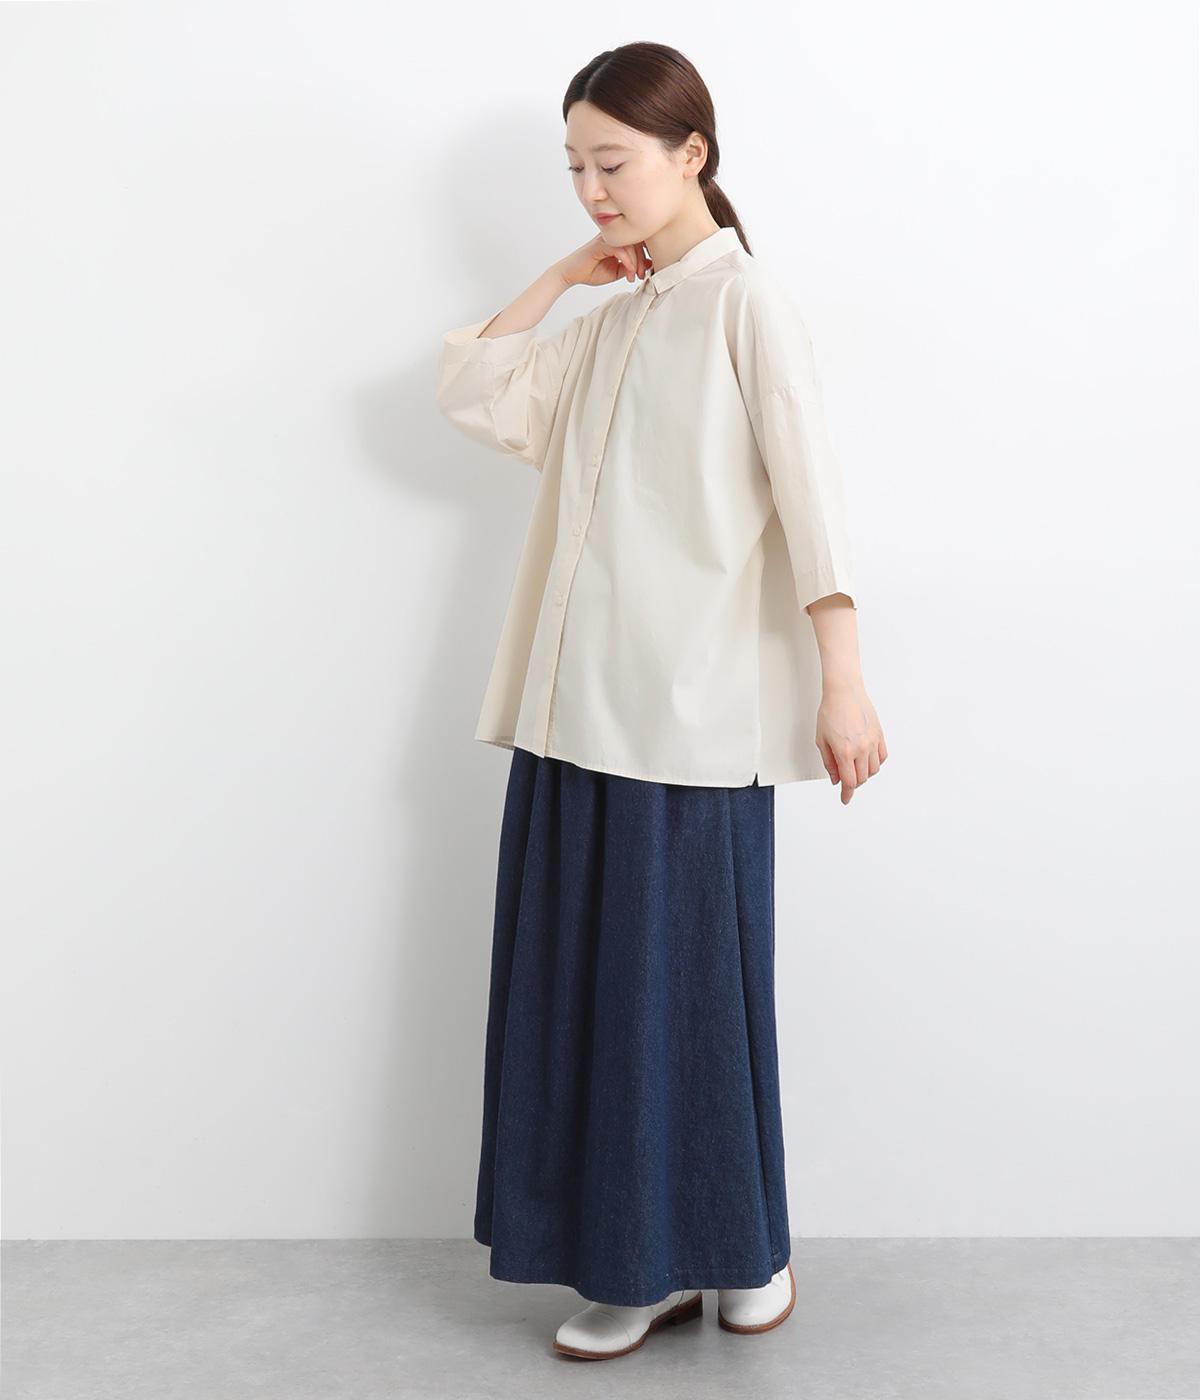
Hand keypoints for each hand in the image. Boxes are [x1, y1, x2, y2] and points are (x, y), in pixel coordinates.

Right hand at [555, 234, 652, 288]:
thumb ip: (631, 267)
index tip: (646, 271)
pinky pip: (620, 249)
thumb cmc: (592, 271)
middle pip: (636, 241)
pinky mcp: (600, 244)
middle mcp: (613, 236)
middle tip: (642, 275)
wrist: (571, 274)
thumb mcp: (617, 271)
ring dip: (636, 262)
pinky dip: (627, 261)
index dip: (646, 255)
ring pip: (630, 244)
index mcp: (618, 240)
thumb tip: (649, 264)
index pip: (638, 240)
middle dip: (642, 260)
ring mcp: (606, 238)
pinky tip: (628, 271)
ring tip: (633, 276)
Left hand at [815, 681, 886, 804]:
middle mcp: (861, 748)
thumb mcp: (822, 740)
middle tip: (845, 778)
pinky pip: (882, 757)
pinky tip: (867, 759)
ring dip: (864, 774)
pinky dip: (875, 762)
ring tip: (855, 767)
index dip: (847, 793)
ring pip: (873, 769)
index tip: (845, 799)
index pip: (849, 782)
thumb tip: (836, 779)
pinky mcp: (879, 734)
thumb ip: (829, 762)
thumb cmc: (830, 712)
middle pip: (861, 778)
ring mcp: (872, 741)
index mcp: (844, 751)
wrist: (844, 692)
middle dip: (853, 783)